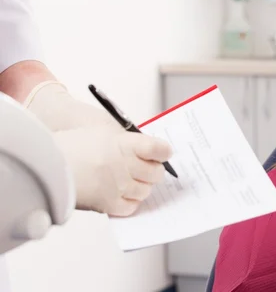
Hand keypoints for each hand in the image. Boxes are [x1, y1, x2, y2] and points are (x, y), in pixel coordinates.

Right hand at [53, 124, 172, 215]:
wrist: (46, 163)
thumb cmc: (73, 146)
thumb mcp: (103, 133)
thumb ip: (129, 141)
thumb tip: (150, 151)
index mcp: (125, 145)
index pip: (159, 149)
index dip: (163, 152)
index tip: (163, 153)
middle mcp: (124, 166)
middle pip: (156, 173)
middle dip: (154, 171)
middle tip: (147, 169)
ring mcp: (118, 186)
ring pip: (146, 191)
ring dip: (142, 186)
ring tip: (131, 180)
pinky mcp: (108, 204)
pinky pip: (132, 206)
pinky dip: (130, 201)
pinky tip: (123, 194)